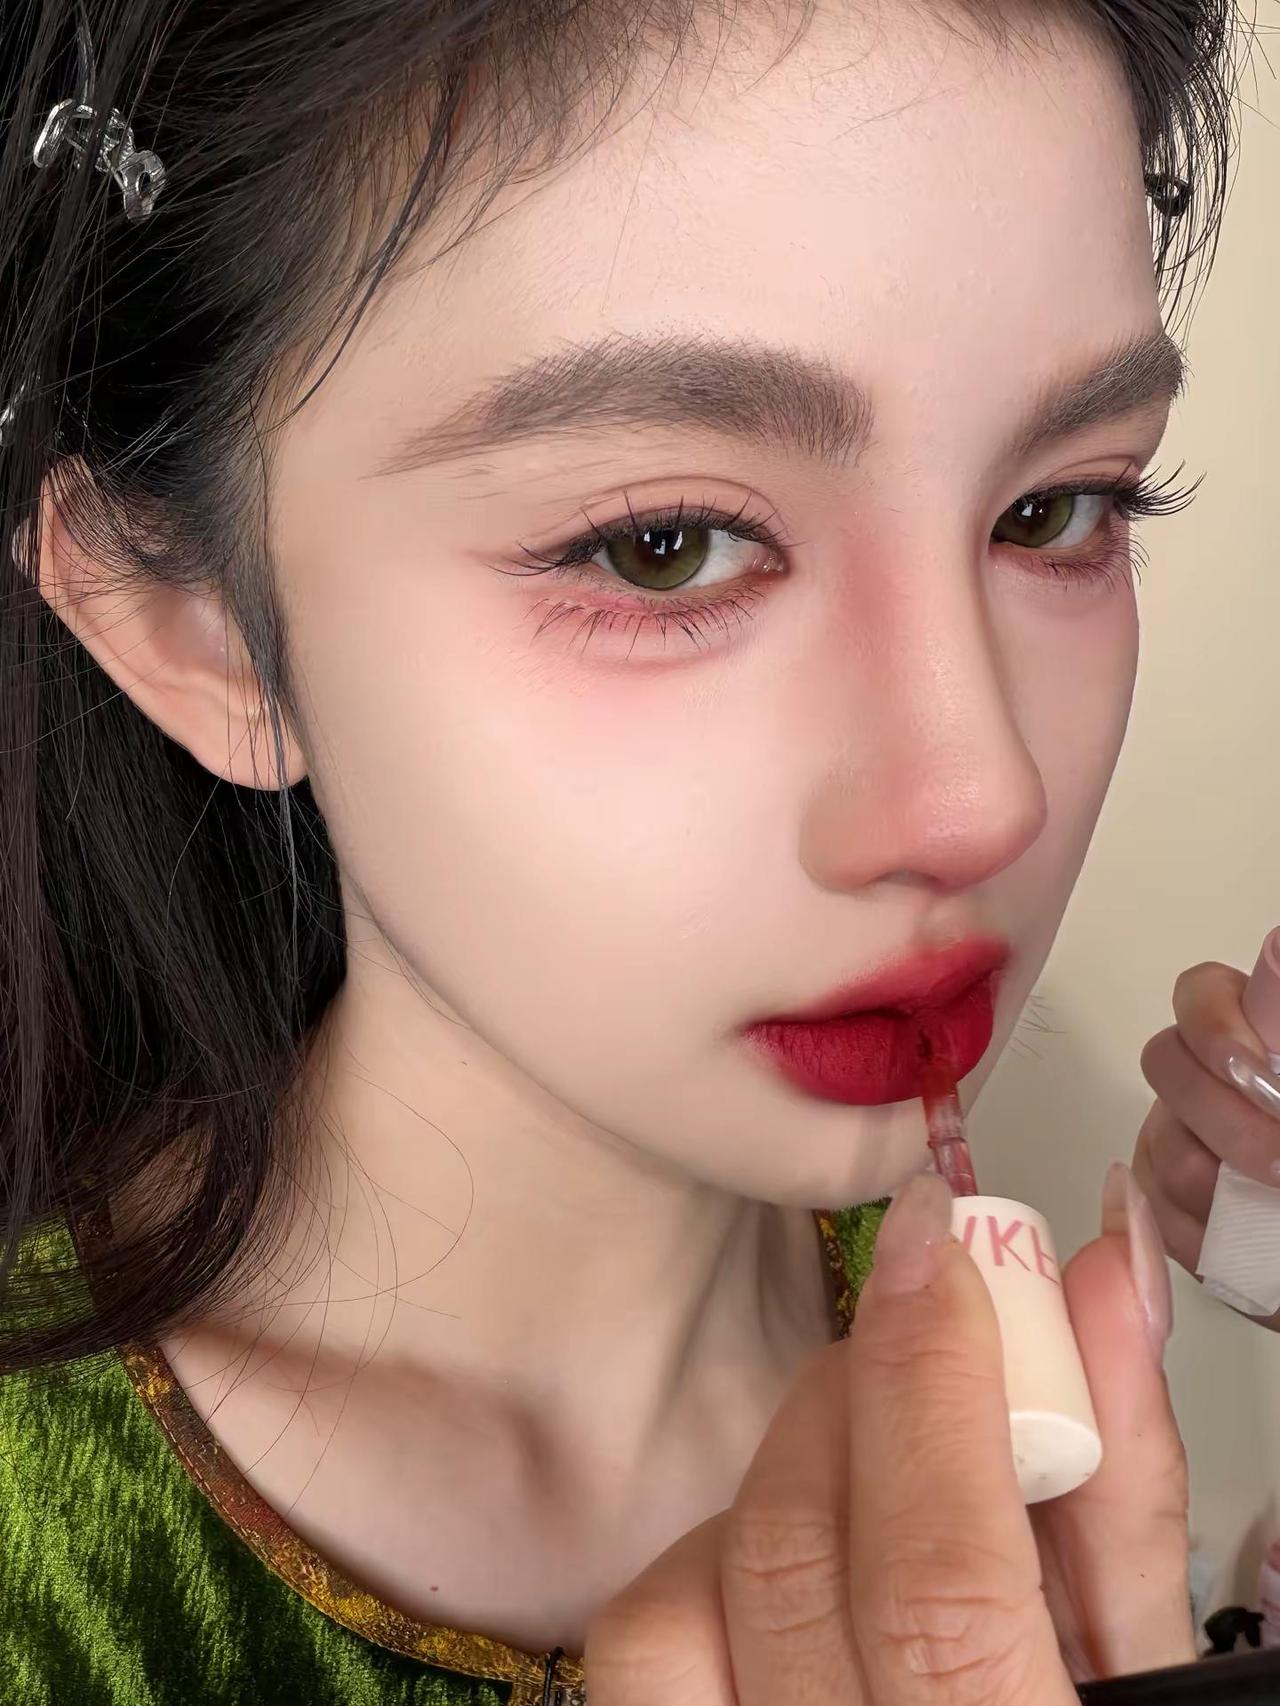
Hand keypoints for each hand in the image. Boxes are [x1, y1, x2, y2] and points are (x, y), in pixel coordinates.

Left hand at [584, 1167, 1192, 1703]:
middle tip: (924, 1329)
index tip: (940, 1246)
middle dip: (859, 1395)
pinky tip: (799, 1569)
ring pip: (673, 1611)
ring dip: (773, 1491)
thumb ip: (1125, 1484)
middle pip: (791, 1563)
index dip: (932, 1388)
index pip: (938, 1589)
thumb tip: (1099, 1274)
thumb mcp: (1153, 1673)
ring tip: (866, 1465)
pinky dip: (710, 1571)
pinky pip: (640, 1663)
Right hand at [1135, 959, 1279, 1324]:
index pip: (1202, 993)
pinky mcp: (1159, 1190)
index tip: (1261, 1075)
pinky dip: (1204, 1230)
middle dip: (1229, 1121)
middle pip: (1166, 1065)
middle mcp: (1200, 1071)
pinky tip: (1241, 1235)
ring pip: (1164, 1145)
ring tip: (1270, 1205)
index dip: (1217, 1028)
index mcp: (1248, 1029)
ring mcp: (1173, 1129)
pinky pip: (1157, 1207)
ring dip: (1222, 1183)